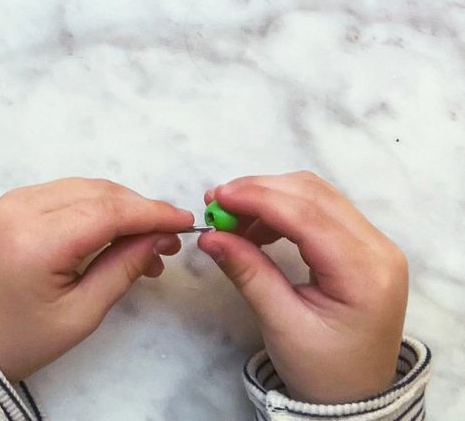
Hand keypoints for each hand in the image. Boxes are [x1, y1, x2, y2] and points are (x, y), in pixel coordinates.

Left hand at [0, 178, 193, 381]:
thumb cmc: (21, 337)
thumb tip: (158, 238)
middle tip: (168, 241)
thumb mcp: (79, 315)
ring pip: (82, 187)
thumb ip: (121, 270)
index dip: (150, 212)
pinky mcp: (11, 202)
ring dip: (118, 206)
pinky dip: (93, 206)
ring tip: (145, 244)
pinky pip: (63, 192)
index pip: (106, 211)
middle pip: (96, 192)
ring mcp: (13, 200)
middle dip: (138, 210)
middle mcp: (23, 207)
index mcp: (37, 239)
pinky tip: (112, 232)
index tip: (186, 220)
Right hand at [198, 171, 407, 403]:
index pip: (307, 216)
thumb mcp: (281, 324)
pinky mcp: (363, 243)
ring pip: (315, 194)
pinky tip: (257, 226)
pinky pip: (320, 207)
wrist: (357, 398)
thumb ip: (248, 273)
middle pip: (313, 194)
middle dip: (260, 191)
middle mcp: (379, 249)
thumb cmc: (323, 369)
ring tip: (232, 217)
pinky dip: (283, 207)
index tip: (217, 198)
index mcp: (366, 274)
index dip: (258, 199)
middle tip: (216, 203)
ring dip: (269, 195)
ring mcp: (375, 243)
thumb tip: (210, 236)